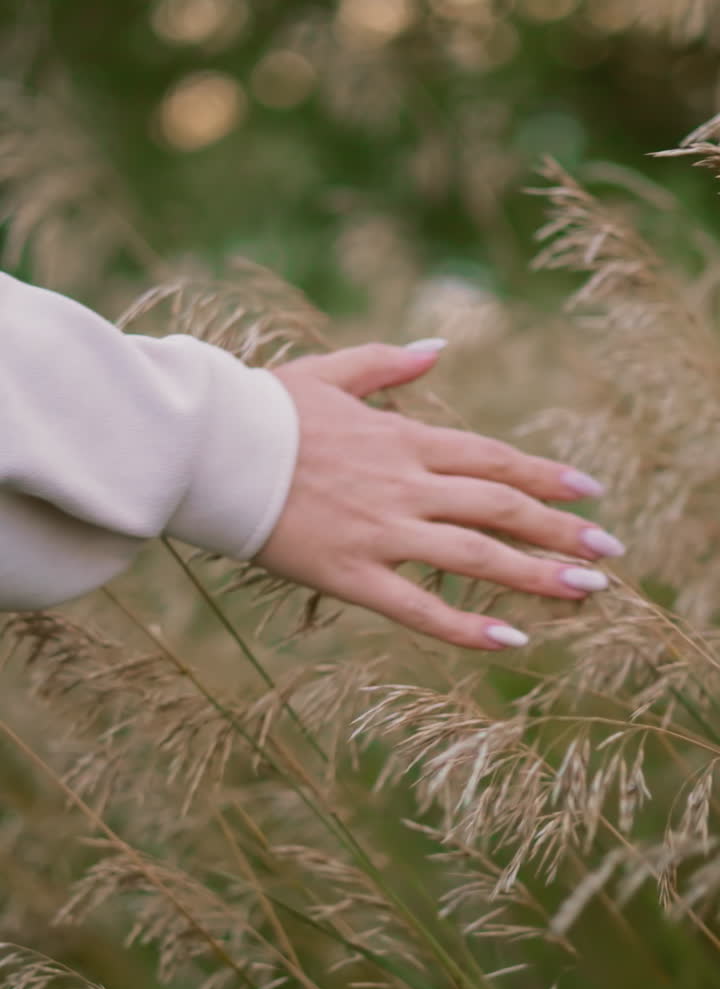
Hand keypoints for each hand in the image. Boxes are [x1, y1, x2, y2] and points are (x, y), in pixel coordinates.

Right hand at [258, 342, 623, 649]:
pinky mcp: (350, 574)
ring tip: (588, 593)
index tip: (589, 492)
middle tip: (610, 554)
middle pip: (501, 508)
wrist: (208, 447)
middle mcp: (406, 484)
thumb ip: (388, 363)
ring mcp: (381, 531)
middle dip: (561, 530)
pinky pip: (419, 608)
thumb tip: (438, 347)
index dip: (545, 477)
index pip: (493, 460)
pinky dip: (467, 626)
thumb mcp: (329, 372)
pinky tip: (510, 641)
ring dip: (538, 575)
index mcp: (402, 438)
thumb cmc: (262, 409)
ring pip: (476, 557)